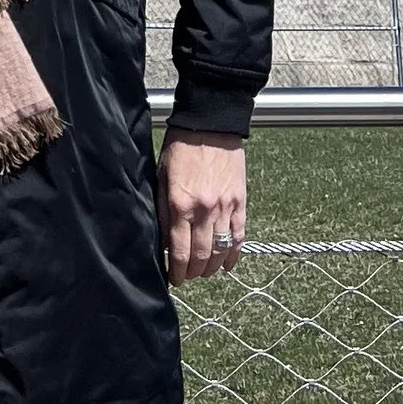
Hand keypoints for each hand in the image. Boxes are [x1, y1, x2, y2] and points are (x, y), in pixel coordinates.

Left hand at [157, 130, 246, 283]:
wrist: (210, 123)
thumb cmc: (181, 146)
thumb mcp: (162, 177)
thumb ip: (164, 211)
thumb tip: (165, 241)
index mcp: (180, 203)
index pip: (178, 250)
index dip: (176, 271)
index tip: (174, 279)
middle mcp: (204, 210)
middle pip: (200, 256)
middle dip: (193, 272)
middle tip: (187, 277)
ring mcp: (225, 207)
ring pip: (220, 250)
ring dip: (212, 268)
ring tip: (204, 272)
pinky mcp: (240, 202)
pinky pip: (239, 236)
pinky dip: (234, 255)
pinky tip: (228, 265)